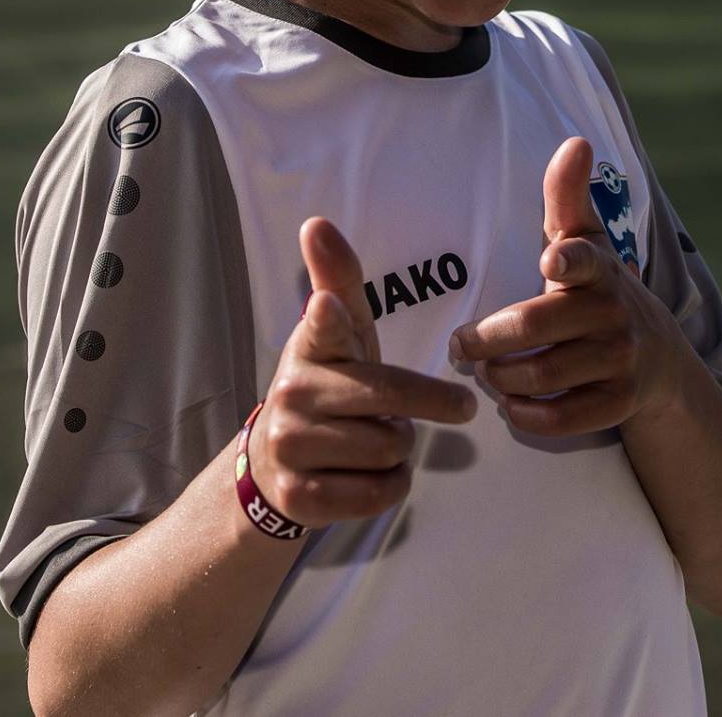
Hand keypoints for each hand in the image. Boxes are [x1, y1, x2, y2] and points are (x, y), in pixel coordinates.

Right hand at [248, 216, 478, 528]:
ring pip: (392, 449)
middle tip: (446, 408)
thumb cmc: (329, 385)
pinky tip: (366, 473)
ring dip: (401, 448)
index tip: (327, 307)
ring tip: (374, 440)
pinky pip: (381, 493)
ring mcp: (291, 447)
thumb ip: (339, 280)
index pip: (320, 328)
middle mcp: (293, 393)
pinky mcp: (300, 497)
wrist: (275, 462)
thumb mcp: (340, 334)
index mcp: (309, 346)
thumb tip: (316, 222)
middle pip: (390, 401)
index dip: (327, 318)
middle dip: (427, 406)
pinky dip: (391, 485)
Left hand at [448, 136, 686, 437]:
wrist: (656, 358)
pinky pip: (560, 419)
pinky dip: (527, 416)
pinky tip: (513, 404)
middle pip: (534, 329)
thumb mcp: (585, 241)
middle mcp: (615, 314)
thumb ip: (567, 197)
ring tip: (487, 371)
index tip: (549, 261)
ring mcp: (621, 361)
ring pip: (539, 375)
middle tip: (461, 345)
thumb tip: (576, 142)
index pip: (586, 260)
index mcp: (599, 269)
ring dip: (500, 379)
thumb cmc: (596, 289)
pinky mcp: (619, 405)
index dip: (568, 259)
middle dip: (485, 340)